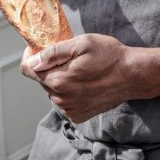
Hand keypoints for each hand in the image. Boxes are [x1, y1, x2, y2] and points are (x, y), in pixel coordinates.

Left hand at [20, 34, 147, 123]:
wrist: (132, 75)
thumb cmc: (109, 55)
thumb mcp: (82, 44)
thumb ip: (54, 52)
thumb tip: (32, 60)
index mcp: (58, 80)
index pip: (27, 69)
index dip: (31, 55)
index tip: (40, 48)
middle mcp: (61, 99)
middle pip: (40, 79)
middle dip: (48, 66)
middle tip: (68, 56)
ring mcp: (69, 109)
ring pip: (52, 90)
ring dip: (59, 78)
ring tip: (79, 69)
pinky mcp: (78, 115)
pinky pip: (63, 100)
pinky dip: (68, 91)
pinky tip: (83, 82)